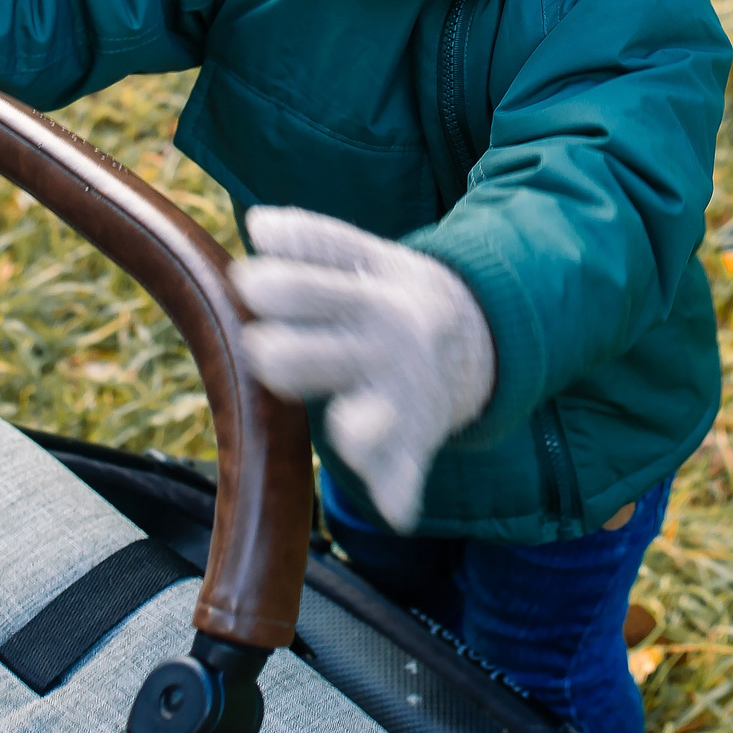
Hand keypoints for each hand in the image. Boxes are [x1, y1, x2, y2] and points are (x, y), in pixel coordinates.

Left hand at [234, 207, 496, 532]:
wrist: (485, 343)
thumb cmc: (398, 299)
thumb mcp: (371, 257)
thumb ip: (315, 240)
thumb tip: (258, 225)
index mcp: (374, 293)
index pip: (303, 287)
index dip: (264, 286)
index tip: (248, 284)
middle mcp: (390, 343)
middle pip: (302, 359)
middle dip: (272, 353)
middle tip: (265, 347)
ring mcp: (404, 395)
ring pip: (357, 426)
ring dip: (341, 424)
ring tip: (338, 415)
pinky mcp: (414, 441)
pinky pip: (404, 472)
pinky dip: (399, 490)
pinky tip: (396, 507)